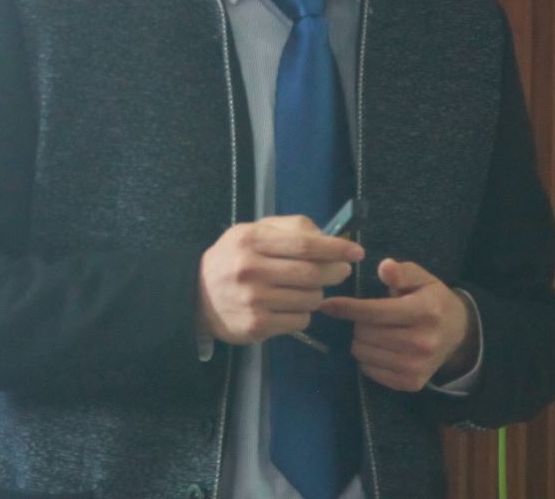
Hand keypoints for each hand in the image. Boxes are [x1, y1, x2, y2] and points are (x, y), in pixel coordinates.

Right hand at [197, 215, 364, 344]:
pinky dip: (303, 313)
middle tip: (341, 271)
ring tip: (306, 288)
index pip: (304, 245)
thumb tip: (327, 237)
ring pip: (310, 299)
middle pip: (311, 273)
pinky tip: (289, 306)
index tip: (357, 252)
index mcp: (252, 240)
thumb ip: (290, 228)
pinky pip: (299, 321)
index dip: (335, 248)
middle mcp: (251, 269)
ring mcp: (253, 301)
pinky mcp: (256, 326)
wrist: (197, 295)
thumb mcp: (254, 231)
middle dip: (335, 272)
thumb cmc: (234, 257)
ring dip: (318, 294)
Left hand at [320, 257, 476, 391]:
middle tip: (366, 316)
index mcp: (425, 311)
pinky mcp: (412, 383)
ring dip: (360, 341)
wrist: (458, 333)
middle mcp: (422, 342)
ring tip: (372, 331)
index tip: (327, 304)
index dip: (347, 307)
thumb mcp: (422, 278)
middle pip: (366, 334)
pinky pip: (371, 372)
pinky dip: (368, 359)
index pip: (375, 312)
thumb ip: (402, 272)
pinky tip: (378, 348)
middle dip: (357, 322)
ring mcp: (417, 366)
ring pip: (364, 354)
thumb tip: (384, 266)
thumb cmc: (433, 299)